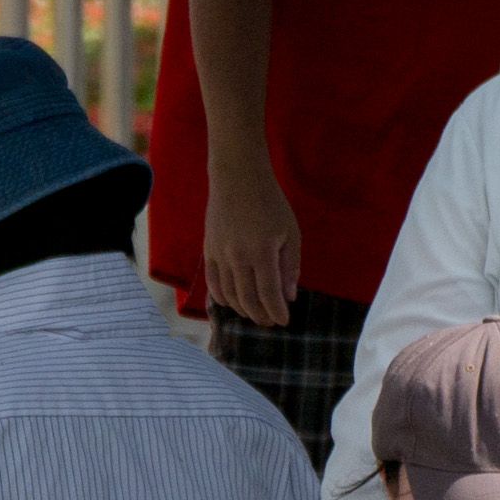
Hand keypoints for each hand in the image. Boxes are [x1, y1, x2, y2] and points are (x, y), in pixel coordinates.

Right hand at [206, 159, 302, 326]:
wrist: (237, 177)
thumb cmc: (270, 202)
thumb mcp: (291, 232)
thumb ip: (290, 266)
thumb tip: (288, 296)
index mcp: (262, 253)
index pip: (269, 294)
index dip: (277, 312)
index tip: (284, 321)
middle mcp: (238, 258)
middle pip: (248, 300)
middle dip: (261, 316)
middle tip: (271, 322)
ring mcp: (220, 255)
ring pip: (229, 295)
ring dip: (243, 310)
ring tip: (255, 314)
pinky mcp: (209, 251)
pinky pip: (213, 283)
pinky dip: (222, 298)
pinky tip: (232, 303)